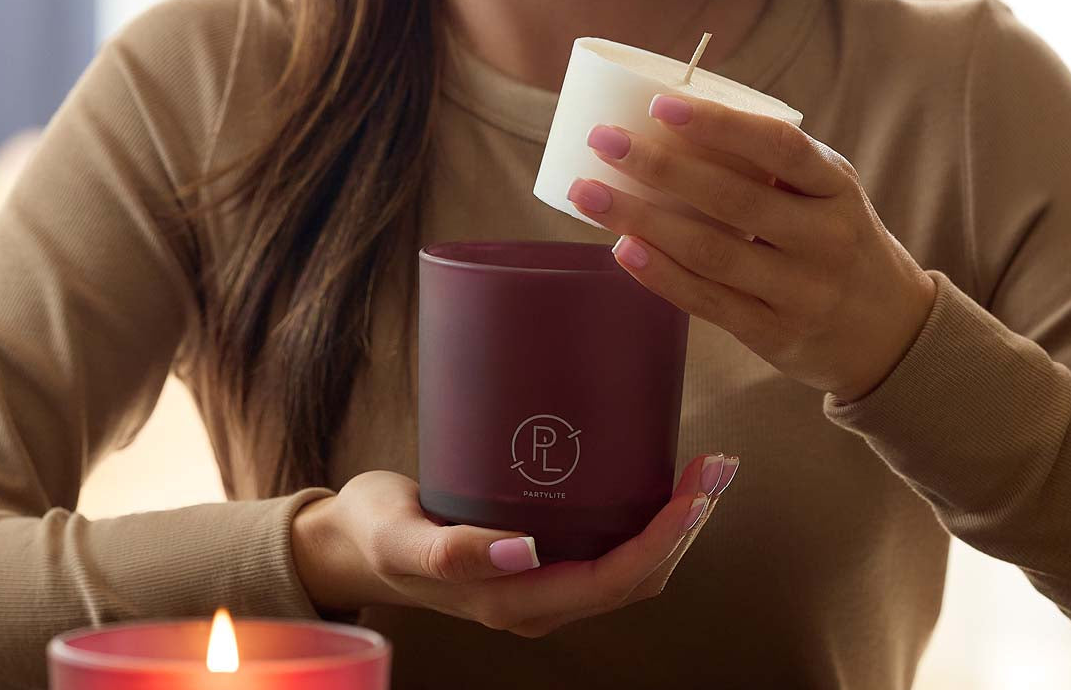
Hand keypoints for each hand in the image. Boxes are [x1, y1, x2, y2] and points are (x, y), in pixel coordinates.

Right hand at [291, 453, 734, 636]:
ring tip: (706, 471)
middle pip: (636, 577)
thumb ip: (453, 551)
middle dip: (685, 526)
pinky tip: (657, 480)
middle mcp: (538, 603)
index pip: (613, 580)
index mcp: (515, 604)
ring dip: (675, 524)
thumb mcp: (401, 538)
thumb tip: (522, 551)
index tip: (694, 490)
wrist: (352, 544)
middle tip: (718, 466)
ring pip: (631, 568)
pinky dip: (646, 520)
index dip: (663, 539)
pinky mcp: (540, 559)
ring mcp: (542, 585)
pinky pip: (609, 551)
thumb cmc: (376, 532)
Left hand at [568, 94, 936, 401]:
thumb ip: (770, 167)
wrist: (890, 333)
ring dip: (642, 221)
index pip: (779, 147)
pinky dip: (660, 274)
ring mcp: (801, 292)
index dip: (719, 125)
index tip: (659, 105)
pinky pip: (708, 302)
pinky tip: (623, 249)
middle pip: (733, 199)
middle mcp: (825, 239)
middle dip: (660, 167)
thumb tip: (669, 123)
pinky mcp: (775, 335)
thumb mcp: (827, 195)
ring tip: (588, 194)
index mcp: (836, 187)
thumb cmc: (837, 241)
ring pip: (711, 252)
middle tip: (604, 141)